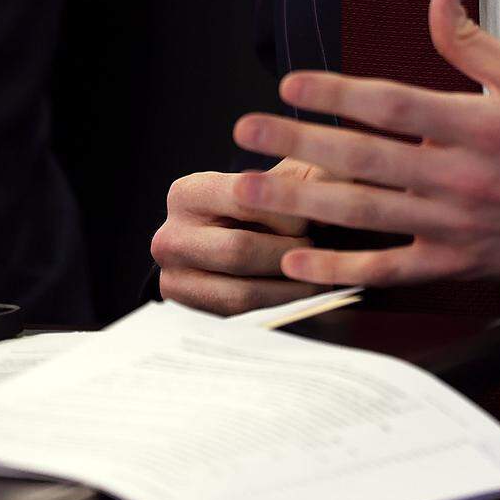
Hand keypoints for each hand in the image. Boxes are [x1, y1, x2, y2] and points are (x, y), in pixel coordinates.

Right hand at [150, 157, 327, 313]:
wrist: (236, 245)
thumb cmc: (268, 205)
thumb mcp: (286, 180)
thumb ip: (308, 178)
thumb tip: (329, 195)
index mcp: (187, 193)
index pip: (243, 199)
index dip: (286, 212)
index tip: (313, 220)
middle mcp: (169, 237)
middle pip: (238, 250)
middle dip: (287, 253)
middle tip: (317, 252)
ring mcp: (174, 281)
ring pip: (240, 293)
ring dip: (288, 289)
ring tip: (318, 279)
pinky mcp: (190, 316)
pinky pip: (238, 321)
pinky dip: (276, 311)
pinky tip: (301, 298)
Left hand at [231, 0, 499, 292]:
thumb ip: (471, 39)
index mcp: (479, 124)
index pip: (393, 104)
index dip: (336, 92)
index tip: (290, 83)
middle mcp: (462, 177)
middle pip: (365, 158)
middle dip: (297, 142)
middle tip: (246, 130)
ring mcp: (457, 226)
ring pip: (365, 213)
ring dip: (301, 200)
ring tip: (249, 188)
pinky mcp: (458, 265)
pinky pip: (389, 269)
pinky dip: (340, 268)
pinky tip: (296, 260)